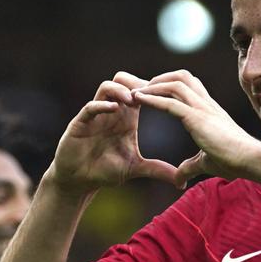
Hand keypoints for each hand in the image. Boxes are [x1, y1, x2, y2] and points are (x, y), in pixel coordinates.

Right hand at [49, 75, 178, 192]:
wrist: (78, 181)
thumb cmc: (104, 170)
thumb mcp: (135, 168)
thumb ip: (157, 169)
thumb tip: (182, 181)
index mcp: (126, 117)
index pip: (141, 92)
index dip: (154, 91)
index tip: (167, 97)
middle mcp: (111, 111)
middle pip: (124, 81)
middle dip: (137, 84)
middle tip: (150, 95)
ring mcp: (95, 115)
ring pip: (107, 87)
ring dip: (121, 90)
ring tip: (133, 100)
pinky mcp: (80, 123)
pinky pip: (90, 107)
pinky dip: (102, 105)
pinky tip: (114, 109)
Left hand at [119, 70, 260, 186]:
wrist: (250, 159)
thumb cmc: (234, 161)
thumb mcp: (206, 163)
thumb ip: (190, 168)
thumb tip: (178, 180)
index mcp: (210, 111)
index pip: (189, 88)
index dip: (170, 87)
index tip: (153, 93)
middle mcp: (206, 104)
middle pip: (182, 77)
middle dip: (160, 79)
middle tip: (142, 89)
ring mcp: (202, 108)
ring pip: (175, 84)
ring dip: (153, 86)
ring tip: (136, 93)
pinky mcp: (197, 118)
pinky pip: (170, 102)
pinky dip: (152, 98)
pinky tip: (138, 100)